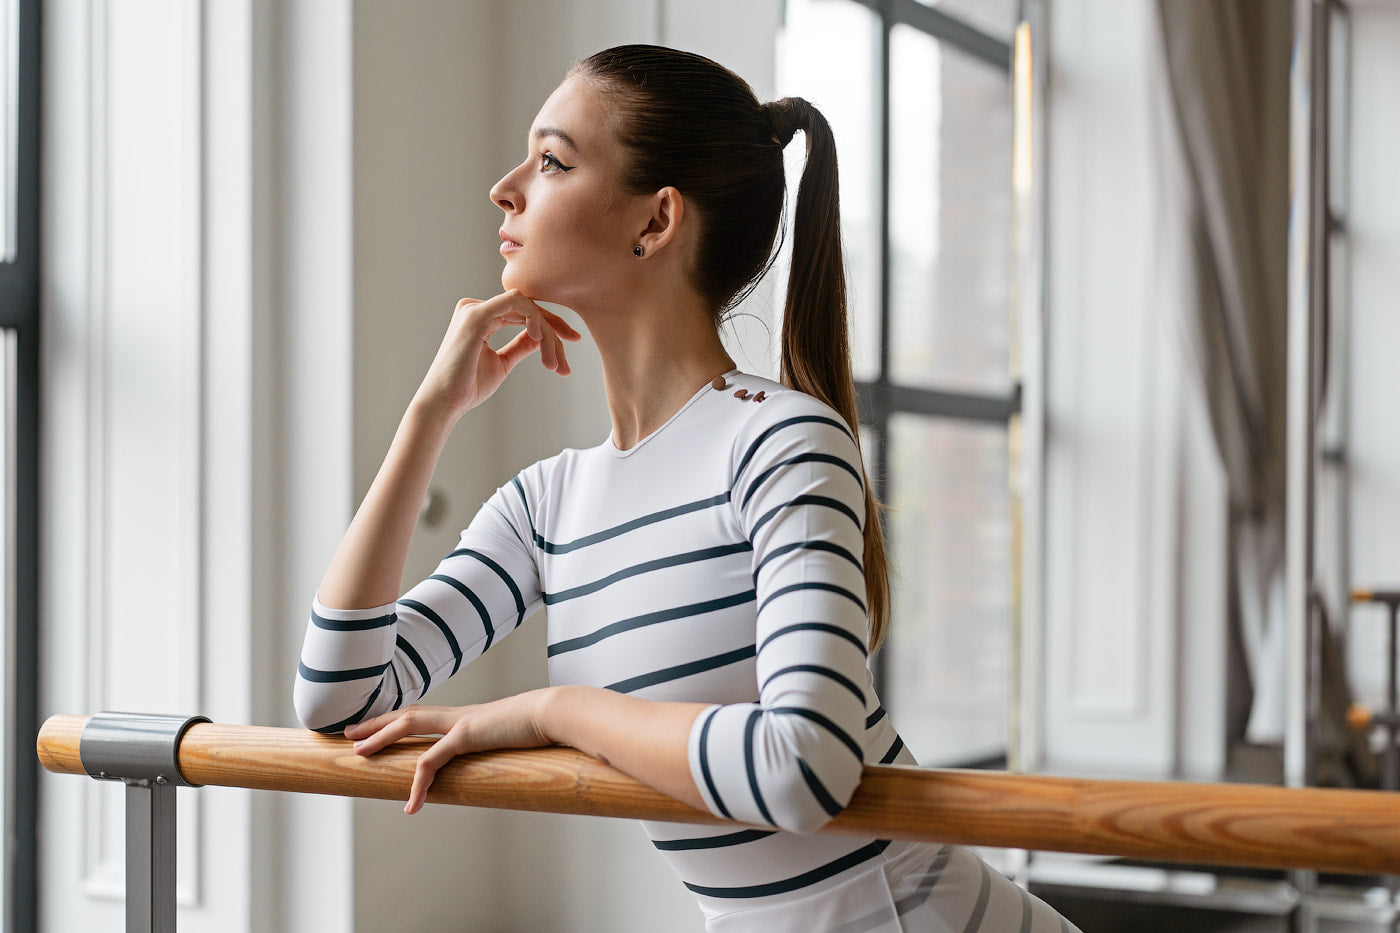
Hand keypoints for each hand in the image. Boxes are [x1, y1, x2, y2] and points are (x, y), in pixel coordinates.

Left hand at [344, 690, 555, 813]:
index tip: (374, 727)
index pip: (424, 714)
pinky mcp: (467, 734)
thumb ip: (503, 751)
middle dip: (376, 723)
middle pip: (407, 713)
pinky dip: (418, 782)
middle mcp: (459, 714)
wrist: (557, 712)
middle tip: (348, 735)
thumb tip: (506, 767)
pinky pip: (433, 760)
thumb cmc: (543, 727)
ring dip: (381, 737)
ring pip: (410, 724)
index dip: (396, 721)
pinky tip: (411, 805)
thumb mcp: (515, 741)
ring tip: (359, 754)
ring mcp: (461, 721)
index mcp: (468, 718)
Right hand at [416, 290, 582, 416]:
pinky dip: (535, 319)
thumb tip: (542, 336)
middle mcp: (475, 307)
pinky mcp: (476, 315)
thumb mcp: (502, 363)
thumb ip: (521, 345)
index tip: (572, 342)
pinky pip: (516, 303)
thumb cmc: (467, 387)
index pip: (523, 312)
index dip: (551, 325)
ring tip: (554, 362)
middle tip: (567, 359)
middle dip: (555, 331)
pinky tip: (542, 339)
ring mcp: (474, 308)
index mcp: (480, 316)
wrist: (444, 403)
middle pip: (528, 308)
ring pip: (527, 306)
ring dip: (548, 333)